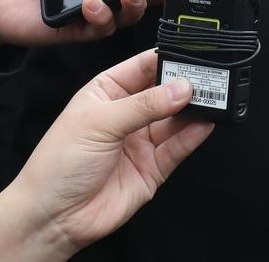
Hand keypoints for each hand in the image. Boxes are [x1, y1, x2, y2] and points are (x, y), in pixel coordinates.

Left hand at [0, 51, 212, 261]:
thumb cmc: (60, 162)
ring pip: (176, 118)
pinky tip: (207, 122)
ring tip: (215, 96)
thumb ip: (144, 105)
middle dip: (187, 83)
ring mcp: (142, 141)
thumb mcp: (99, 122)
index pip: (144, 66)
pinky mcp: (154, 168)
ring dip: (195, 108)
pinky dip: (194, 135)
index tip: (194, 51)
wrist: (53, 218)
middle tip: (210, 75)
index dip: (168, 57)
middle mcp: (128, 113)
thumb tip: (182, 87)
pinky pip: (178, 147)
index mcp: (108, 91)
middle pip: (165, 91)